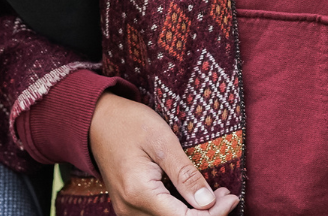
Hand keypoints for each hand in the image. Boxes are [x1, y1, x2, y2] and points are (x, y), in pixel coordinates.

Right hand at [87, 93, 237, 215]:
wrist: (96, 120)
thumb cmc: (129, 123)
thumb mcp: (162, 141)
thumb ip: (185, 174)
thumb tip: (208, 203)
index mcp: (139, 192)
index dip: (213, 214)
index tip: (231, 197)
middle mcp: (130, 209)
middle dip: (207, 215)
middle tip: (227, 195)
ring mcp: (127, 211)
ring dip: (194, 215)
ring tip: (216, 195)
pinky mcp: (129, 207)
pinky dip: (180, 212)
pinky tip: (194, 197)